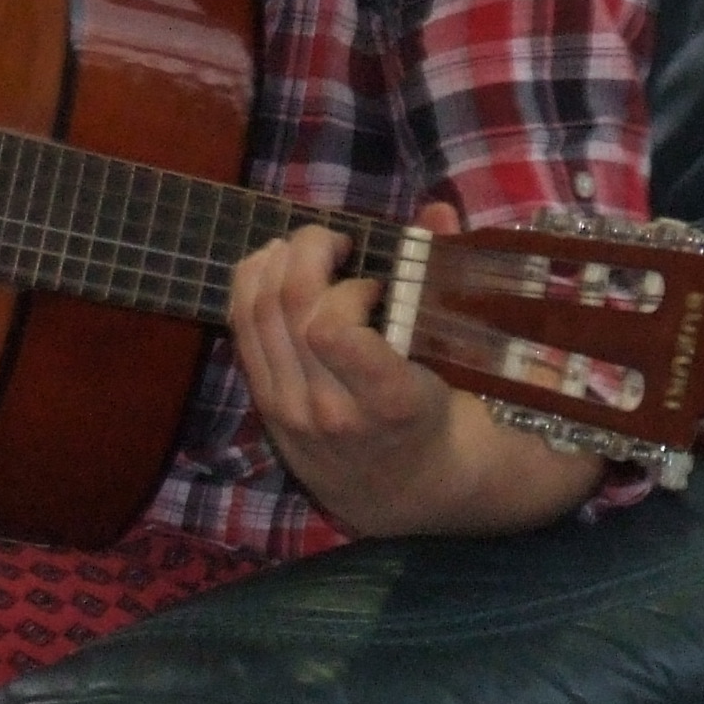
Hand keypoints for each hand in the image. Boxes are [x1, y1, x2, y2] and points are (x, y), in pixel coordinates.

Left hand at [225, 201, 463, 533]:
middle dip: (309, 252)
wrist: (406, 492)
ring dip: (275, 262)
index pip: (330, 332)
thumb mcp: (461, 362)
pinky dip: (253, 287)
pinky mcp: (264, 405)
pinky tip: (279, 271)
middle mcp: (330, 411)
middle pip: (288, 306)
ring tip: (307, 250)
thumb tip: (437, 212)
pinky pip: (241, 330)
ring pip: (255, 312)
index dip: (344, 288)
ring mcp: (289, 411)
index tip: (375, 284)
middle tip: (337, 244)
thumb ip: (446, 280)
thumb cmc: (442, 414)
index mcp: (389, 402)